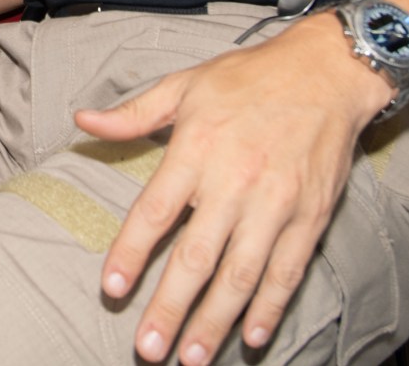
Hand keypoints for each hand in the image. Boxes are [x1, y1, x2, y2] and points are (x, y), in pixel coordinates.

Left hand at [72, 16, 390, 363]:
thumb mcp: (184, 85)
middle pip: (197, 256)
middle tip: (149, 348)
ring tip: (192, 357)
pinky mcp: (310, 216)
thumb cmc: (248, 78)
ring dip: (215, 321)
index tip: (112, 289)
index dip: (132, 252)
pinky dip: (270, 307)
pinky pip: (288, 271)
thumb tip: (82, 121)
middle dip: (171, 307)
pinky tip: (251, 336)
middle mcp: (235, 181)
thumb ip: (133, 113)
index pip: (155, 210)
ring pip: (242, 275)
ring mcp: (276, 203)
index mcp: (196, 148)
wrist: (326, 71)